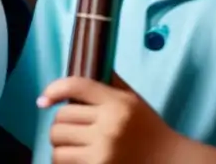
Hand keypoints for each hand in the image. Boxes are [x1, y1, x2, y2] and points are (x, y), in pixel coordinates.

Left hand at [39, 75, 181, 163]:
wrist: (172, 163)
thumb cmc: (149, 130)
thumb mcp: (132, 100)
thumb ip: (108, 82)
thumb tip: (83, 61)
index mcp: (118, 103)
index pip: (75, 85)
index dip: (53, 89)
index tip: (43, 100)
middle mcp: (110, 125)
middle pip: (61, 116)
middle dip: (62, 123)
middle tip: (72, 130)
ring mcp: (103, 149)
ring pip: (57, 140)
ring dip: (60, 143)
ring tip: (72, 145)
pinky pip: (63, 160)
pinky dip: (63, 159)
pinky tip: (74, 158)